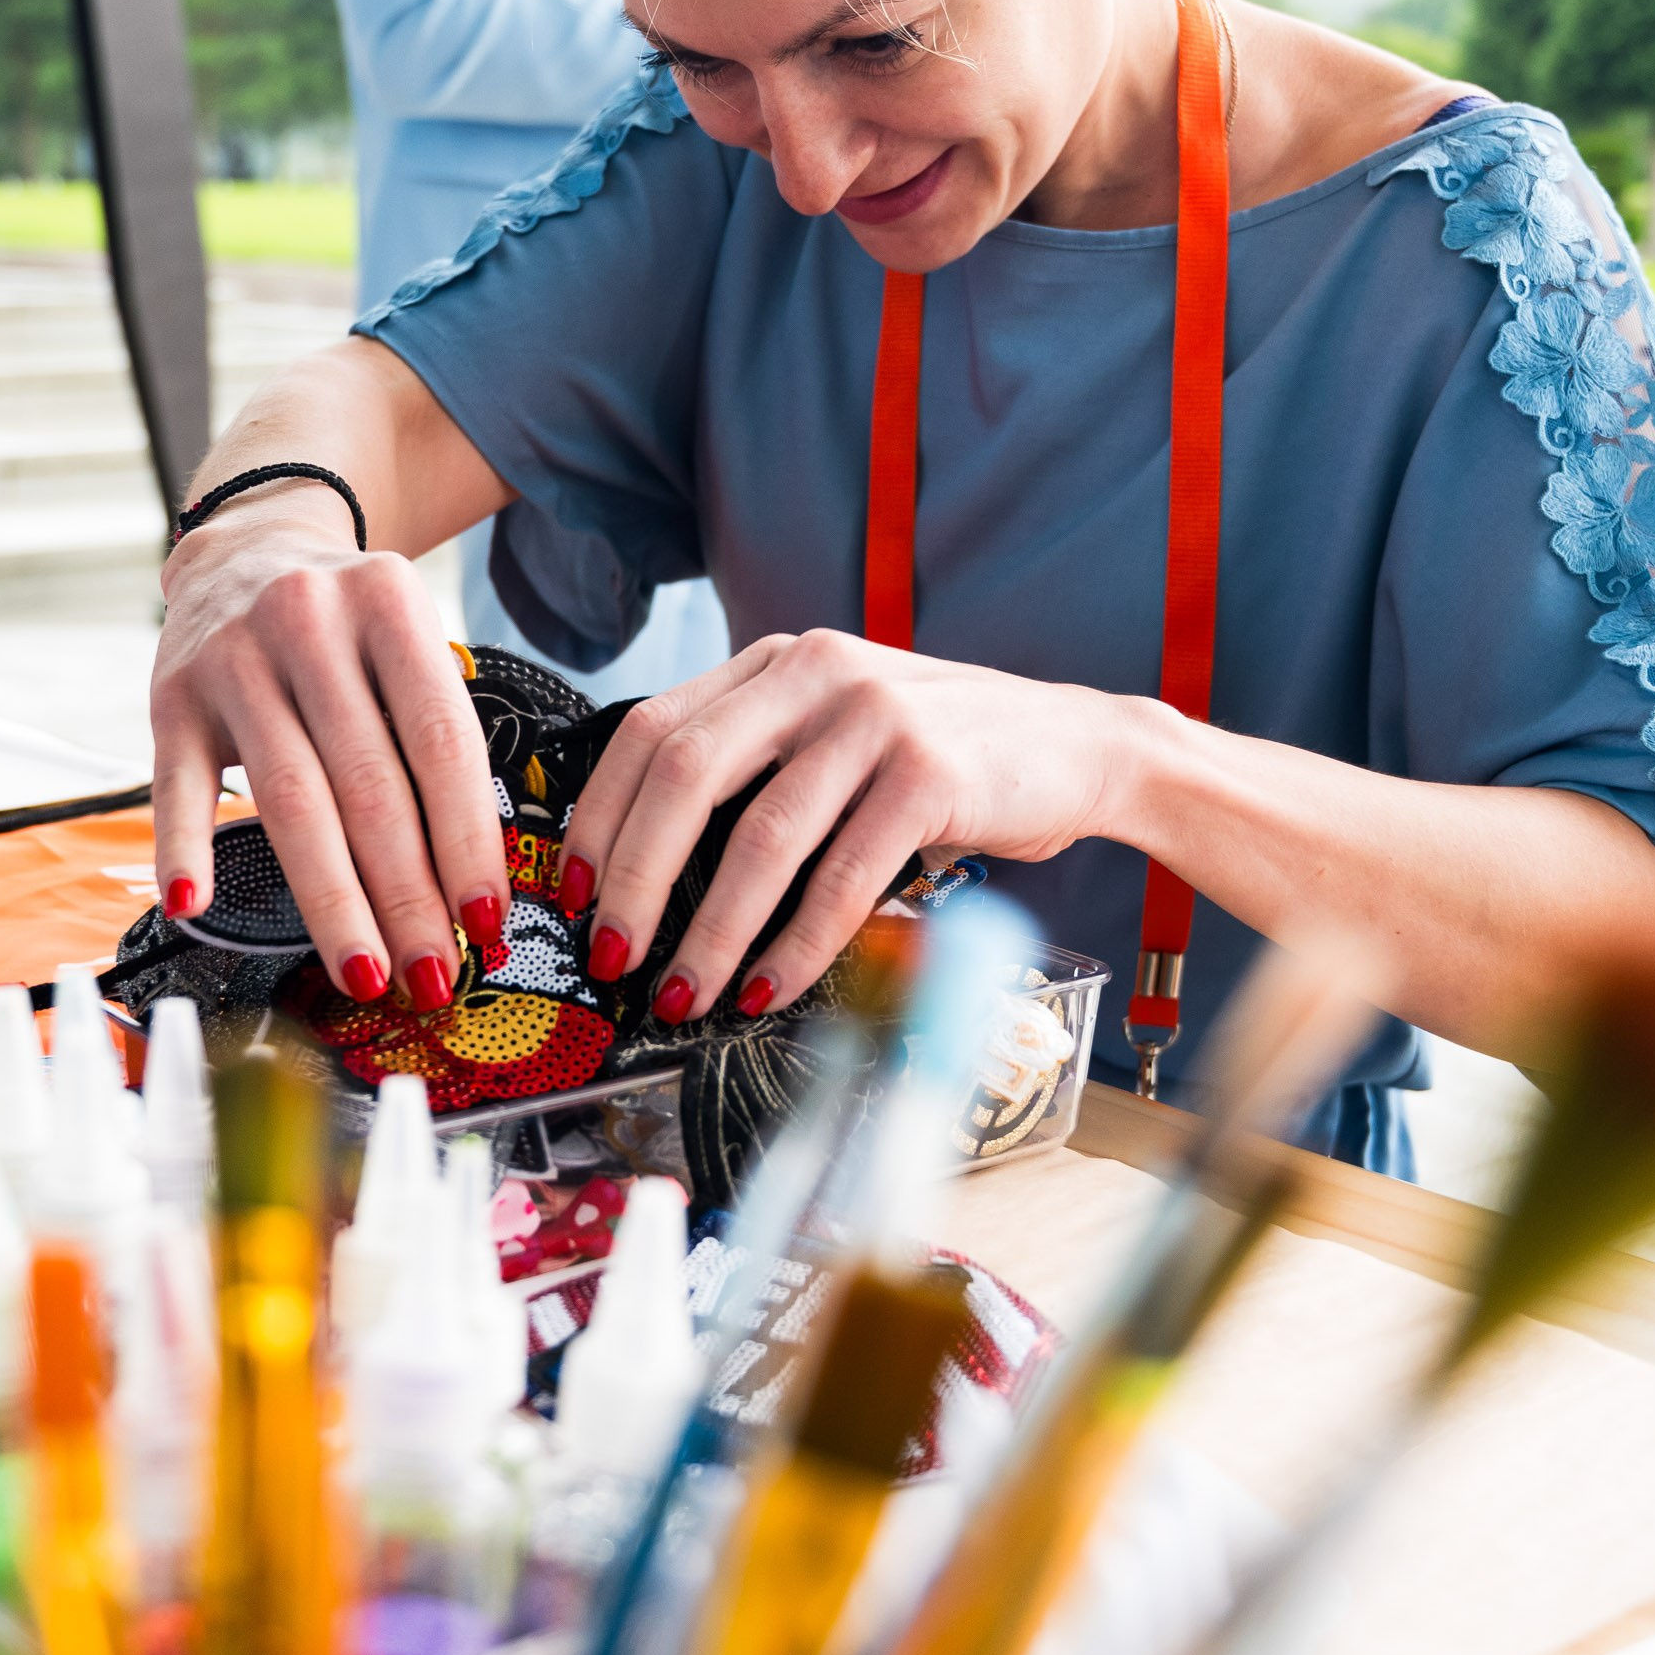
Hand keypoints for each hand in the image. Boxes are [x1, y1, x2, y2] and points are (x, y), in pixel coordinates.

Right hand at [151, 493, 509, 1009]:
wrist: (249, 546)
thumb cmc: (349, 623)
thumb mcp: (406, 640)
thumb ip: (433, 732)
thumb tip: (472, 876)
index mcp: (389, 604)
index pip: (439, 741)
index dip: (466, 838)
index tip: (485, 917)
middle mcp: (310, 622)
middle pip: (368, 784)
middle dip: (406, 894)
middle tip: (431, 973)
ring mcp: (234, 659)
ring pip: (289, 801)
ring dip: (331, 901)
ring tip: (364, 971)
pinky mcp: (171, 697)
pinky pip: (177, 785)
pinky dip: (184, 848)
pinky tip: (196, 904)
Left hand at [558, 630, 1127, 1022]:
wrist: (1078, 744)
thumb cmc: (944, 756)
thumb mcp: (836, 729)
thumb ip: (758, 763)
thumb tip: (648, 867)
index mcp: (774, 661)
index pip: (648, 730)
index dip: (600, 818)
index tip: (575, 896)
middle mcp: (814, 672)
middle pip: (682, 775)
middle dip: (634, 880)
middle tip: (612, 958)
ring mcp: (874, 718)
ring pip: (759, 836)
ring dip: (709, 930)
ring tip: (684, 994)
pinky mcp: (930, 773)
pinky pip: (841, 876)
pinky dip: (796, 945)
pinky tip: (770, 987)